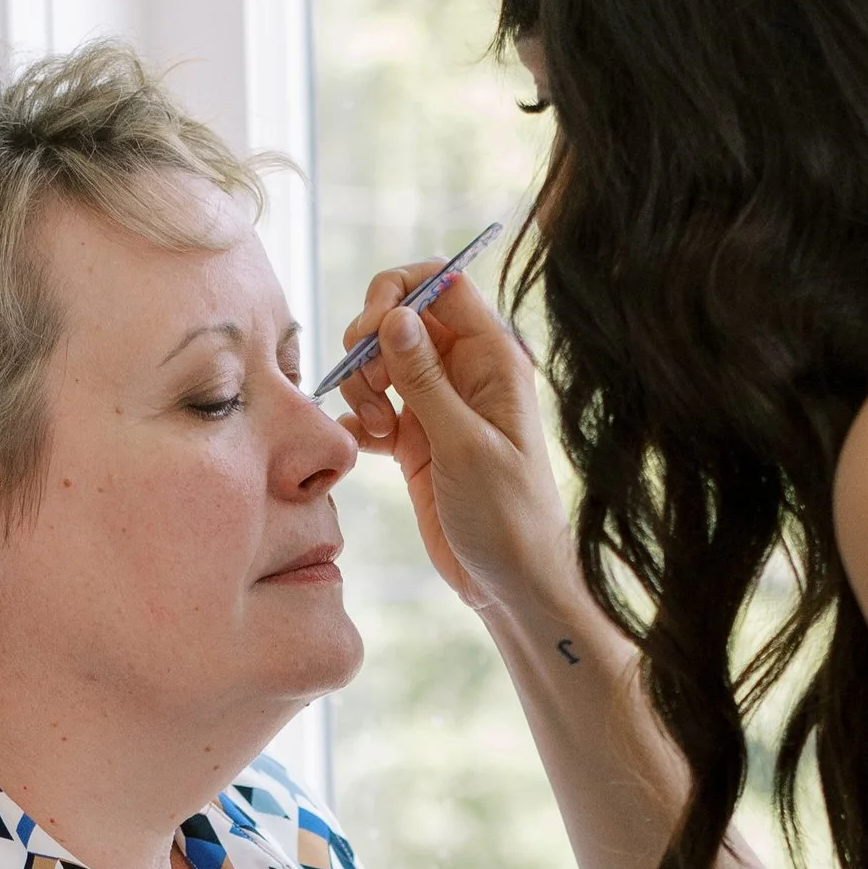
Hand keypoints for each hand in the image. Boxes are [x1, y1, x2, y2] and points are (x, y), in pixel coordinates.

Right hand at [333, 262, 575, 620]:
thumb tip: (394, 315)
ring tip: (378, 431)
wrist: (510, 584)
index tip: (370, 331)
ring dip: (362, 386)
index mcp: (492, 358)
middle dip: (370, 343)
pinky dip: (356, 421)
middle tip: (369, 387)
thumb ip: (425, 380)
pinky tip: (362, 447)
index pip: (441, 285)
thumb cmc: (508, 516)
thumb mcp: (464, 444)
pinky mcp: (414, 440)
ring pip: (380, 361)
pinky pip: (370, 408)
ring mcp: (437, 405)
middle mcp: (464, 372)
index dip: (397, 293)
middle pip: (400, 318)